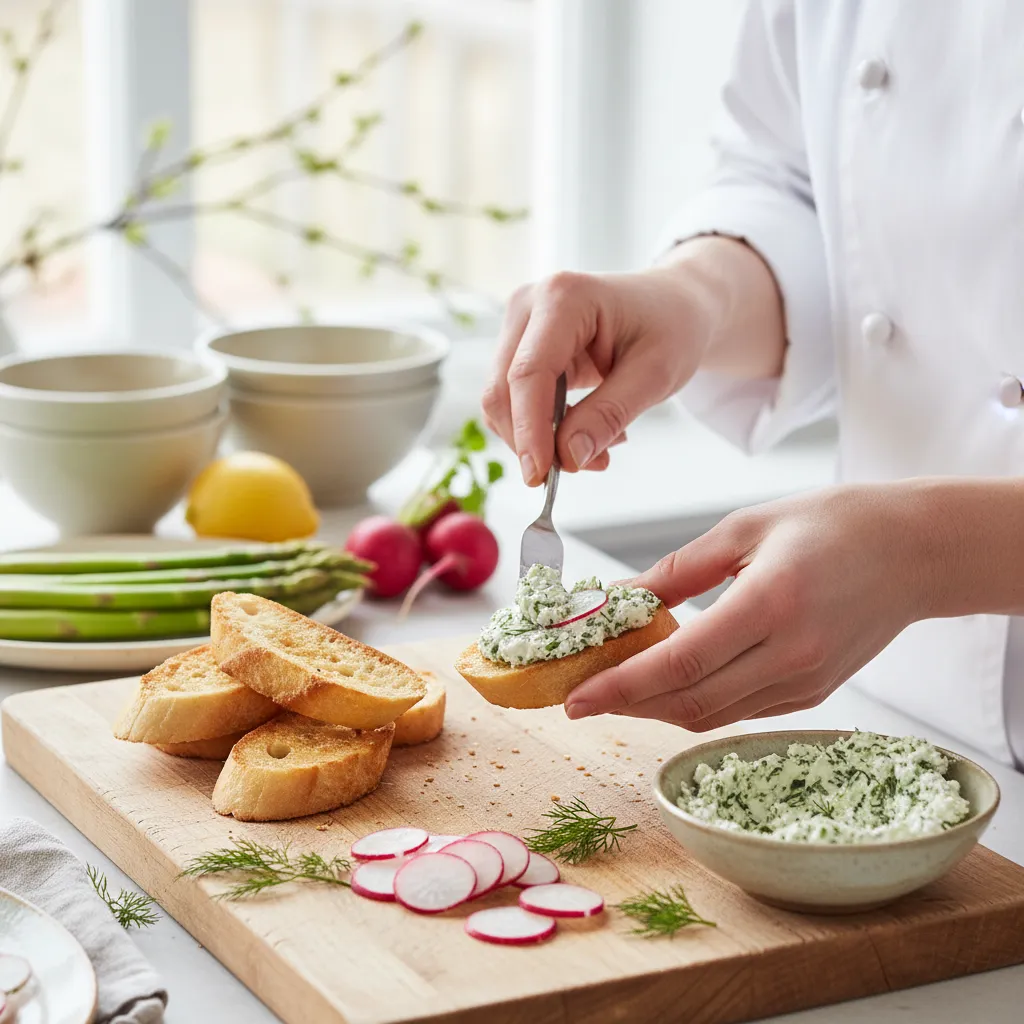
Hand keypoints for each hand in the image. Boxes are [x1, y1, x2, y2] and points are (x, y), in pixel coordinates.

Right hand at [482, 267, 715, 484]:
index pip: (529, 373)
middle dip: (533, 440)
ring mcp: (519, 325)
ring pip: (503, 401)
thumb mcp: (655, 375)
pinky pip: (515, 401)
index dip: (529, 429)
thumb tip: (568, 457)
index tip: (540, 476)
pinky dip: (542, 429)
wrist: (673, 306)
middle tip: (583, 467)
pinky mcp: (519, 347)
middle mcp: (529, 304)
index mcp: (563, 297)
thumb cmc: (671, 327)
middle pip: (503, 389)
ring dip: (540, 438)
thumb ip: (609, 415)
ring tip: (598, 448)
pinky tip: (584, 430)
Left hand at [564, 484, 947, 729]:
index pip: (681, 663)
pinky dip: (695, 705)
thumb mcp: (746, 528)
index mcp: (772, 603)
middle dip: (626, 705)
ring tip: (613, 692)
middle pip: (690, 701)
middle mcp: (792, 654)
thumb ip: (677, 570)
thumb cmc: (832, 524)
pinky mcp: (814, 693)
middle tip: (579, 697)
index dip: (621, 686)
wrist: (914, 551)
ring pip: (713, 716)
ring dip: (655, 709)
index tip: (575, 698)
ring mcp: (807, 681)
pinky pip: (741, 712)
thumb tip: (618, 598)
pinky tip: (666, 687)